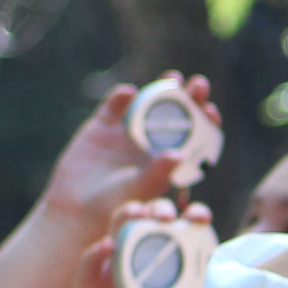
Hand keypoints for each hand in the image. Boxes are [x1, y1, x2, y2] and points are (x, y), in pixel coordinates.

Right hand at [40, 83, 208, 238]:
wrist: (76, 208)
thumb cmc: (115, 204)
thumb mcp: (140, 189)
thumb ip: (158, 172)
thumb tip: (177, 155)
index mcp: (170, 153)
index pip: (195, 133)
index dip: (205, 120)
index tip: (211, 110)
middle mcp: (153, 138)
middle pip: (177, 112)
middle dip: (190, 97)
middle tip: (199, 84)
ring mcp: (128, 129)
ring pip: (148, 103)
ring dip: (161, 89)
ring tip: (173, 78)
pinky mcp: (103, 125)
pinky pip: (114, 107)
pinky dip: (120, 97)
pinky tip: (128, 93)